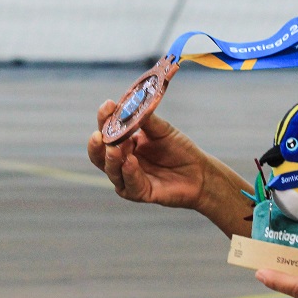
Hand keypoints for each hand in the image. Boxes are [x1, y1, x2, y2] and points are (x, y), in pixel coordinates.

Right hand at [87, 99, 209, 208]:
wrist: (200, 172)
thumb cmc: (179, 149)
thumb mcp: (162, 129)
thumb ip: (145, 119)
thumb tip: (130, 104)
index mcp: (124, 143)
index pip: (107, 131)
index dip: (104, 119)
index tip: (107, 106)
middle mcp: (121, 161)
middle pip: (99, 155)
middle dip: (97, 145)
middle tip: (99, 135)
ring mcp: (128, 178)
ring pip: (111, 171)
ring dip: (111, 160)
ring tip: (114, 149)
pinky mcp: (139, 193)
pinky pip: (129, 184)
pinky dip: (128, 173)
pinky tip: (130, 162)